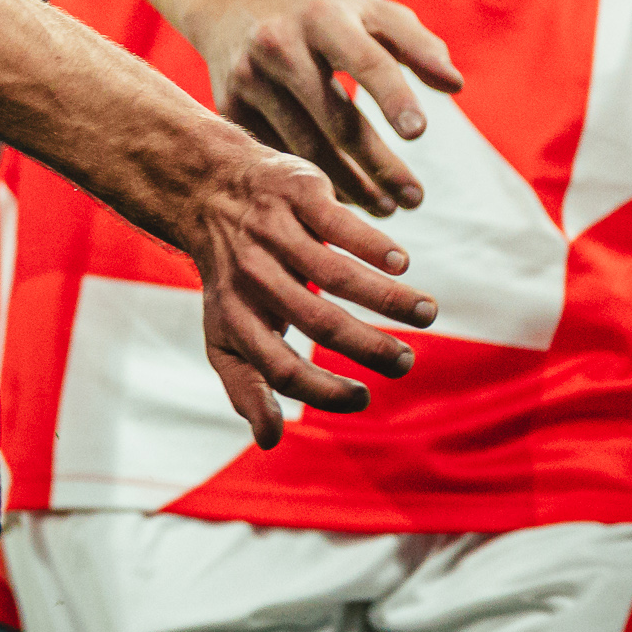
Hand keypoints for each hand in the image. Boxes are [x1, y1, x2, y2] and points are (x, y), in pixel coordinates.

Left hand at [159, 135, 437, 448]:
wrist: (206, 189)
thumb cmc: (230, 276)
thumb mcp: (224, 330)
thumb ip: (246, 384)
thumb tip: (268, 441)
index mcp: (233, 316)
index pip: (279, 367)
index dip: (323, 390)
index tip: (364, 397)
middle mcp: (249, 275)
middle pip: (317, 321)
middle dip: (368, 347)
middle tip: (406, 362)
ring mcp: (270, 231)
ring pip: (335, 273)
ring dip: (388, 298)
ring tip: (426, 312)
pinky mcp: (294, 191)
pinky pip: (339, 224)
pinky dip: (375, 247)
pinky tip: (401, 265)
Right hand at [184, 0, 465, 217]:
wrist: (235, 3)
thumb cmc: (324, 16)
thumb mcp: (370, 13)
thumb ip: (419, 44)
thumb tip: (454, 85)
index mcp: (322, 17)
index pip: (366, 60)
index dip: (394, 97)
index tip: (421, 134)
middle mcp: (278, 45)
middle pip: (335, 118)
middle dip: (380, 164)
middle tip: (415, 198)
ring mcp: (248, 77)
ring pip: (305, 146)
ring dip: (351, 185)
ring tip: (388, 208)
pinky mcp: (228, 105)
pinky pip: (276, 154)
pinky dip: (312, 181)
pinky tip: (342, 200)